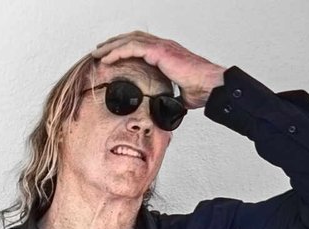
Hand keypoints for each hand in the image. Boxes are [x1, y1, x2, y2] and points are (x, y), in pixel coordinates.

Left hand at [93, 31, 225, 108]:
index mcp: (167, 54)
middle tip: (99, 51)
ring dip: (112, 46)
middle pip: (133, 39)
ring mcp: (162, 47)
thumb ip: (169, 99)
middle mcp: (164, 47)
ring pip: (130, 41)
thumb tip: (164, 110)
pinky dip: (118, 52)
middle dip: (114, 44)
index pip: (141, 46)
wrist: (210, 86)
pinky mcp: (160, 51)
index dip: (125, 48)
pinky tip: (107, 59)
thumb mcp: (179, 96)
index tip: (111, 55)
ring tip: (98, 53)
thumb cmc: (200, 90)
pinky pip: (133, 48)